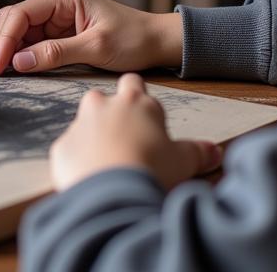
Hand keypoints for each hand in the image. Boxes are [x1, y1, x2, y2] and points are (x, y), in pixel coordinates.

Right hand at [0, 0, 181, 75]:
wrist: (157, 42)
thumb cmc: (133, 40)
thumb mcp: (96, 48)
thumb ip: (56, 53)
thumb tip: (18, 62)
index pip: (22, 14)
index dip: (5, 39)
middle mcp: (58, 3)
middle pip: (15, 19)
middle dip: (1, 43)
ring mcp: (58, 18)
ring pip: (20, 30)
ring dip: (8, 49)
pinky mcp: (61, 33)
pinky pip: (33, 41)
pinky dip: (21, 54)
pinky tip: (14, 68)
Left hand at [50, 73, 222, 191]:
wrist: (114, 194)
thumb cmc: (151, 170)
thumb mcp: (182, 161)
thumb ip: (197, 152)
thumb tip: (214, 152)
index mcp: (136, 103)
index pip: (134, 83)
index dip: (137, 95)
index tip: (141, 112)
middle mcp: (104, 106)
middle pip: (101, 97)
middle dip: (109, 113)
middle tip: (124, 139)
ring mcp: (80, 125)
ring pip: (83, 123)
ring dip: (91, 136)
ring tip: (106, 161)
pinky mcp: (61, 148)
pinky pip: (68, 150)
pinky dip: (76, 161)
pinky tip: (89, 179)